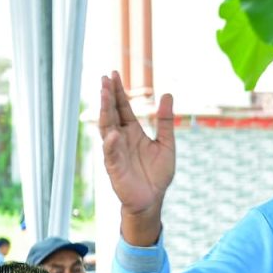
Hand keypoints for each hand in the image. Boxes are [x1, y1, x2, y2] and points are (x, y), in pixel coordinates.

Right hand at [99, 71, 174, 244]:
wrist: (153, 199)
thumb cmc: (157, 173)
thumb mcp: (166, 143)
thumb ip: (165, 121)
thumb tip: (168, 95)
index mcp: (132, 131)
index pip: (122, 107)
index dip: (118, 91)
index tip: (114, 74)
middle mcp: (121, 138)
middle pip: (112, 113)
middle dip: (108, 96)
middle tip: (105, 78)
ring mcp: (116, 151)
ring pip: (107, 128)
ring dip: (105, 112)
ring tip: (104, 95)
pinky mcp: (115, 167)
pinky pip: (111, 153)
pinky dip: (111, 143)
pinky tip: (112, 132)